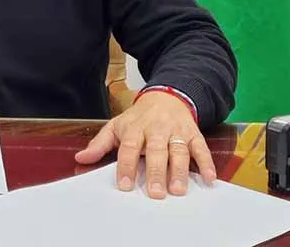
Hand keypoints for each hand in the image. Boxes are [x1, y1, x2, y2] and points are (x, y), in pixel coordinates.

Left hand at [74, 91, 215, 198]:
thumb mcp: (116, 125)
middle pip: (156, 150)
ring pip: (179, 150)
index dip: (126, 165)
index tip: (124, 185)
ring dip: (180, 170)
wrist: (165, 96)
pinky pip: (201, 147)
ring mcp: (176, 131)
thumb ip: (100, 143)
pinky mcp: (193, 134)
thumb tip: (81, 158)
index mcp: (135, 128)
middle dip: (155, 171)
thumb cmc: (138, 117)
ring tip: (178, 190)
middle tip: (155, 193)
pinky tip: (208, 177)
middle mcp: (157, 129)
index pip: (129, 147)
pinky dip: (206, 162)